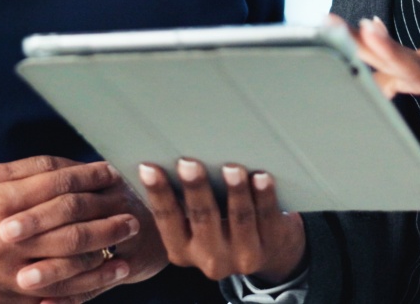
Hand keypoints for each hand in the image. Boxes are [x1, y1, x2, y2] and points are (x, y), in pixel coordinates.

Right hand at [0, 156, 138, 303]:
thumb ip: (21, 186)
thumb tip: (68, 181)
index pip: (58, 186)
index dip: (90, 179)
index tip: (113, 175)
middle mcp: (3, 237)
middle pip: (70, 227)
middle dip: (106, 222)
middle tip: (133, 217)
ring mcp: (1, 273)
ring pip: (65, 267)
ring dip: (101, 259)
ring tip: (124, 253)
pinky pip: (46, 299)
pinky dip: (75, 293)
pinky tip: (94, 285)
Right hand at [136, 158, 306, 283]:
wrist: (270, 251)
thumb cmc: (221, 224)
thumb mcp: (196, 225)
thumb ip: (181, 202)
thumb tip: (160, 159)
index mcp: (182, 251)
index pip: (167, 218)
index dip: (157, 192)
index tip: (149, 168)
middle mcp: (210, 260)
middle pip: (202, 218)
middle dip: (195, 189)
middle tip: (189, 163)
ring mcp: (243, 256)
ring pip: (238, 219)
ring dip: (235, 191)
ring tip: (232, 168)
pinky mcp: (271, 246)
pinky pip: (267, 217)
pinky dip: (264, 196)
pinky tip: (262, 177)